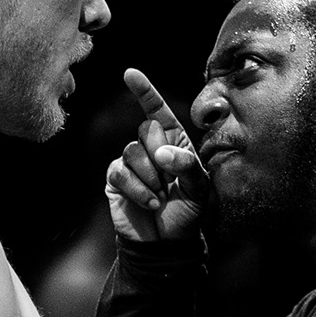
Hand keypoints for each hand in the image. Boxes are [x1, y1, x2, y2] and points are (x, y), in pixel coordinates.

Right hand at [105, 67, 210, 249]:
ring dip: (151, 179)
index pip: (157, 111)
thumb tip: (161, 154)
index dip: (144, 91)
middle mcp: (149, 147)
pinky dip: (138, 190)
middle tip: (170, 182)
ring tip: (161, 197)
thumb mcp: (199, 189)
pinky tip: (150, 203)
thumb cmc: (187, 212)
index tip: (130, 73)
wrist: (167, 243)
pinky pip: (120, 173)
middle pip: (146, 131)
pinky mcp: (116, 179)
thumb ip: (187, 166)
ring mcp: (130, 162)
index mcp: (172, 141)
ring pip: (132, 153)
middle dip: (160, 157)